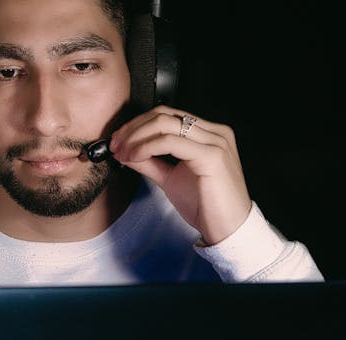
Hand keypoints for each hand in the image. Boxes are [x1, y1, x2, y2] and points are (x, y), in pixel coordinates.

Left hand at [109, 105, 251, 244]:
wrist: (229, 231)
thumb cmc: (207, 206)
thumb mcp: (171, 179)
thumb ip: (151, 162)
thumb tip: (127, 151)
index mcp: (208, 134)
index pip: (167, 115)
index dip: (138, 124)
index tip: (119, 140)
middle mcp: (214, 132)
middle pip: (164, 114)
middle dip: (133, 128)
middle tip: (115, 145)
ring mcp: (215, 141)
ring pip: (165, 123)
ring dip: (136, 136)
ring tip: (122, 152)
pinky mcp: (212, 155)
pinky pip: (171, 142)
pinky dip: (146, 147)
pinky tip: (135, 157)